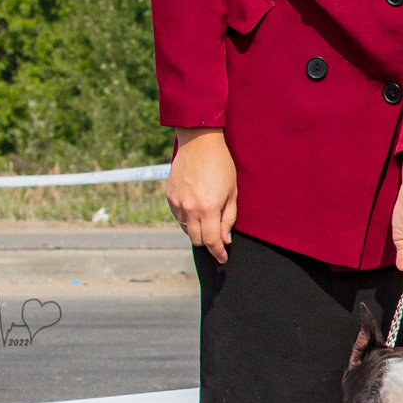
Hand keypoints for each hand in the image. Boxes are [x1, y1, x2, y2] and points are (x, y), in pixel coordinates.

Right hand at [166, 128, 237, 263]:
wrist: (199, 143)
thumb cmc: (221, 166)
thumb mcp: (232, 192)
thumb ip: (228, 218)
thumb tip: (225, 240)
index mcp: (207, 208)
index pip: (211, 241)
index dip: (218, 252)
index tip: (223, 259)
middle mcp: (189, 208)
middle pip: (196, 239)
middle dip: (208, 244)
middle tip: (217, 242)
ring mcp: (177, 202)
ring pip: (186, 229)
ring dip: (197, 231)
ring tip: (208, 222)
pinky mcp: (169, 196)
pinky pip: (178, 217)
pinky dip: (188, 219)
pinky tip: (196, 210)